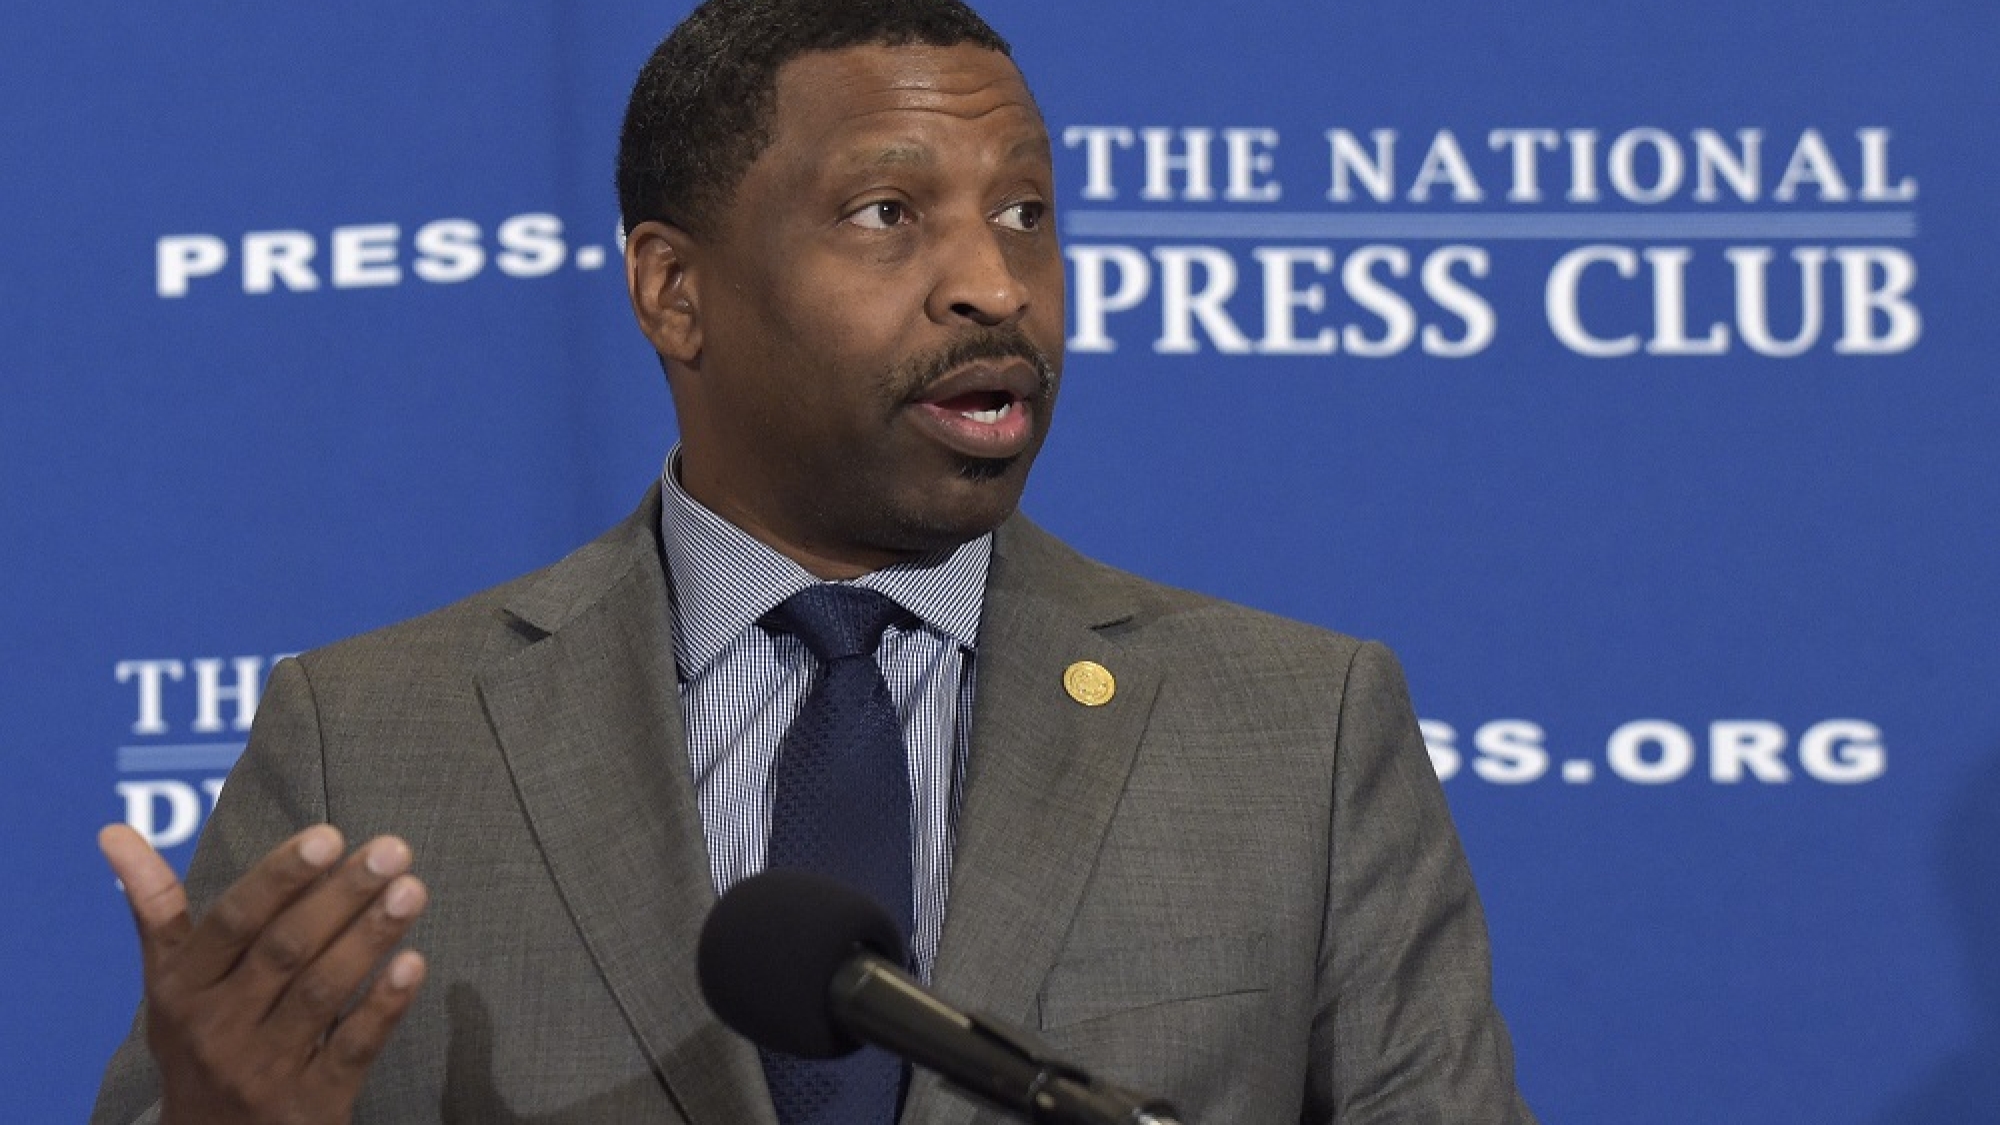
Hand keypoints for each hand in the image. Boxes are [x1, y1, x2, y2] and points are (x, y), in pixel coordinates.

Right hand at [99, 823, 428, 1124]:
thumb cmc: (198, 1040)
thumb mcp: (168, 983)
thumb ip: (156, 907)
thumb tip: (113, 829)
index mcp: (183, 990)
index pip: (233, 922)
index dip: (280, 877)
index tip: (330, 835)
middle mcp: (217, 1028)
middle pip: (284, 950)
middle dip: (340, 896)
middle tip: (393, 850)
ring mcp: (263, 1070)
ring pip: (321, 993)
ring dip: (369, 938)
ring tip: (412, 890)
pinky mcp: (309, 1105)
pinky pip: (351, 1049)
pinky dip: (383, 1006)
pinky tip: (414, 962)